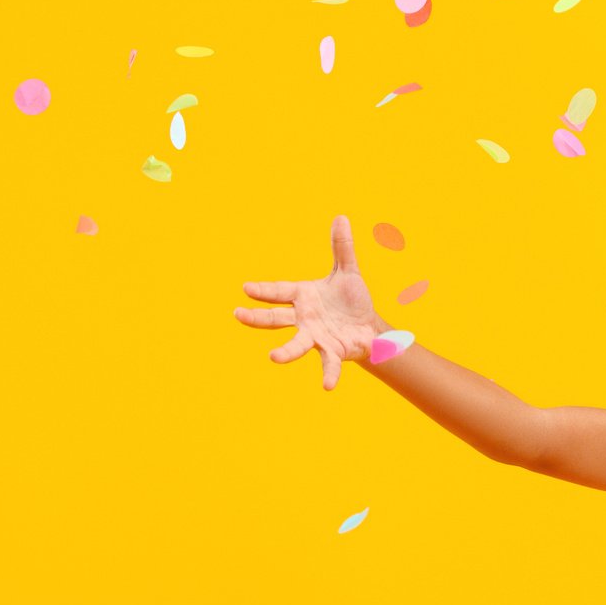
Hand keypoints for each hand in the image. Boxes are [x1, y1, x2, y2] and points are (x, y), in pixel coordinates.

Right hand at [231, 214, 390, 390]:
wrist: (368, 326)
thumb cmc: (352, 300)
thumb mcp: (348, 271)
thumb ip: (342, 248)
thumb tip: (341, 217)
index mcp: (304, 296)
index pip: (280, 291)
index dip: (264, 290)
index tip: (246, 288)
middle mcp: (304, 318)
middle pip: (277, 318)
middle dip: (257, 317)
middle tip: (237, 314)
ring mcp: (316, 336)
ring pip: (297, 344)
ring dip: (286, 352)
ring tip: (273, 357)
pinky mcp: (332, 351)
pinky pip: (329, 364)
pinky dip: (329, 374)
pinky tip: (327, 387)